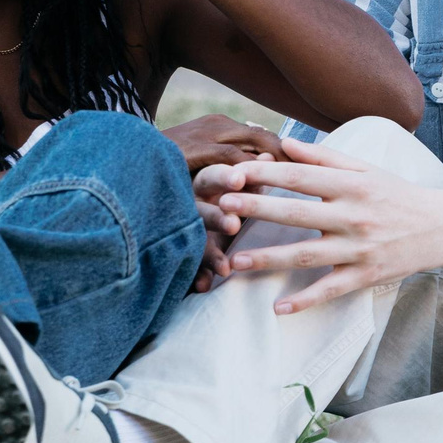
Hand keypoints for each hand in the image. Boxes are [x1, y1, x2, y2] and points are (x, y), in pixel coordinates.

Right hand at [164, 115, 283, 291]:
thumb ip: (248, 172)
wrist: (171, 208)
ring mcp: (184, 229)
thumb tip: (272, 155)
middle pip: (198, 214)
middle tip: (233, 225)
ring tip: (225, 267)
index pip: (213, 176)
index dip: (226, 177)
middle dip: (215, 215)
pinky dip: (196, 276)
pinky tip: (205, 287)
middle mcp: (191, 203)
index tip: (241, 179)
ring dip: (208, 252)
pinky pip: (188, 266)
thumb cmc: (216, 190)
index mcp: (205, 182)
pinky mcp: (182, 253)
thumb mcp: (232, 180)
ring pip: (193, 239)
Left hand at [212, 139, 442, 312]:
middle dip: (258, 210)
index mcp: (352, 184)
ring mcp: (359, 248)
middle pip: (298, 213)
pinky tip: (278, 308)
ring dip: (270, 258)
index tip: (235, 172)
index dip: (266, 173)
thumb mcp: (366, 168)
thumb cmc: (397, 194)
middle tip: (223, 208)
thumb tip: (286, 143)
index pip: (301, 176)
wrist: (442, 227)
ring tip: (236, 261)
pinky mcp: (366, 276)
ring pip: (308, 255)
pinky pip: (331, 290)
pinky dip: (305, 301)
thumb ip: (325, 156)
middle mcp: (354, 215)